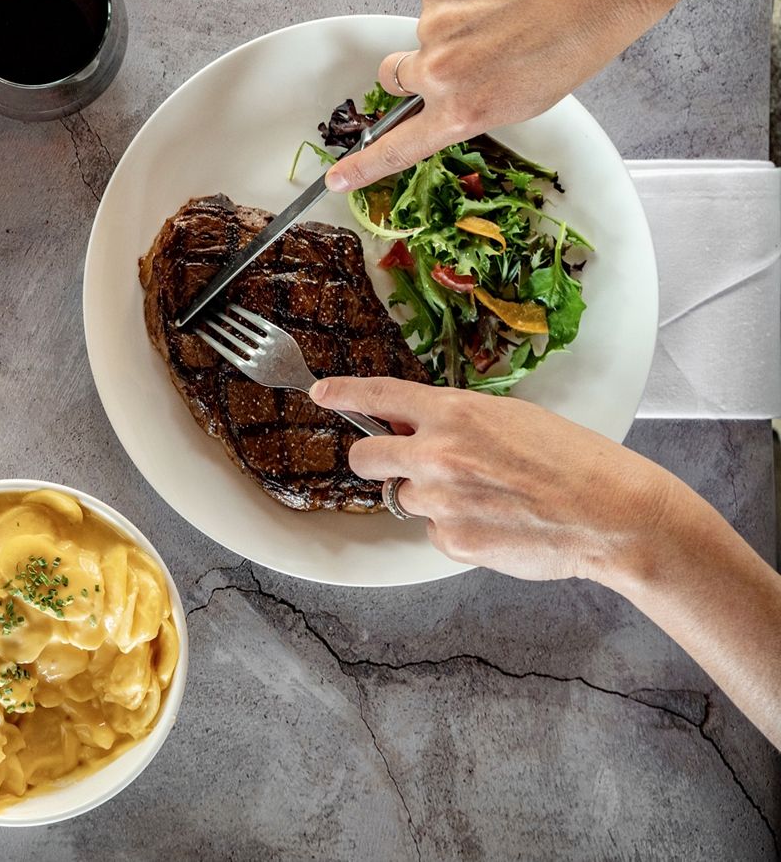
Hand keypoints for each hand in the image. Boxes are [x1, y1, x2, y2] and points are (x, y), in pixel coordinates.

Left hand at [309, 376, 714, 584]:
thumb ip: (456, 421)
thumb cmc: (574, 461)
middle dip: (377, 459)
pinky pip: (432, 532)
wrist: (612, 514)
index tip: (322, 393)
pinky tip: (495, 523)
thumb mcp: (511, 418)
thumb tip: (416, 427)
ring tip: (486, 497)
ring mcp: (439, 500)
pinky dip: (454, 529)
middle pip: (365, 456)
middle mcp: (436, 453)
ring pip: (405, 497)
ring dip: (430, 497)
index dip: (344, 393)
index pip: (379, 396)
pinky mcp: (450, 541)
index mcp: (454, 413)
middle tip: (405, 463)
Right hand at [325, 0, 667, 193]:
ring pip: (424, 33)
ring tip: (503, 16)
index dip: (363, 165)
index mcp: (462, 112)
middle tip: (465, 52)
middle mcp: (439, 74)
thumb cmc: (573, 44)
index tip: (337, 177)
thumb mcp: (521, 101)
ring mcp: (434, 28)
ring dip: (452, 27)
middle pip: (396, 75)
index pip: (398, 147)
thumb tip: (440, 94)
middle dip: (417, 67)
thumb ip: (468, 106)